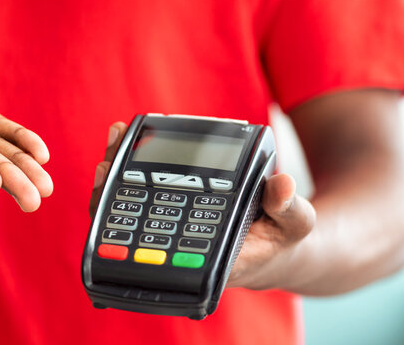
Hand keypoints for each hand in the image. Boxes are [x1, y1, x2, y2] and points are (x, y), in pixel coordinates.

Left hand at [89, 122, 315, 290]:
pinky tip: (122, 143)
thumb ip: (289, 207)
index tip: (125, 189)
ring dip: (117, 178)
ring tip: (112, 144)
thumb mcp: (295, 223)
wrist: (271, 244)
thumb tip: (281, 185)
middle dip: (115, 193)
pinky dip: (128, 170)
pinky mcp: (166, 213)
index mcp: (207, 260)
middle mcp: (179, 249)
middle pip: (135, 224)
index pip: (160, 248)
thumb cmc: (278, 235)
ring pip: (131, 208)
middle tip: (107, 162)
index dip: (134, 224)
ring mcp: (168, 231)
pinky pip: (139, 195)